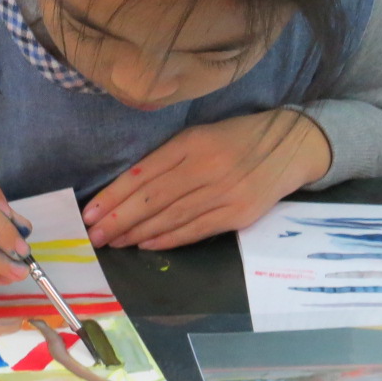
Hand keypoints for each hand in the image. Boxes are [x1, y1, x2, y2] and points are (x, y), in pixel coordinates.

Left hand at [82, 110, 331, 250]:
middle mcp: (206, 167)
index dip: (114, 195)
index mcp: (192, 142)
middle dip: (118, 219)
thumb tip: (128, 189)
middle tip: (93, 235)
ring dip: (137, 233)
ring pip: (171, 217)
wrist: (291, 146)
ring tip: (113, 243)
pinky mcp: (239, 213)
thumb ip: (168, 158)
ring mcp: (224, 192)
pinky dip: (168, 239)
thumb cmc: (236, 138)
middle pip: (153, 199)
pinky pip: (196, 230)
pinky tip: (146, 245)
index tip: (90, 212)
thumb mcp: (200, 135)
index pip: (144, 173)